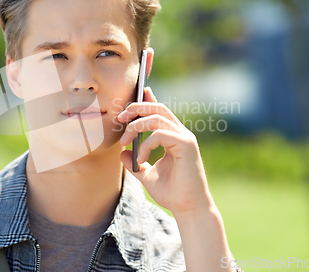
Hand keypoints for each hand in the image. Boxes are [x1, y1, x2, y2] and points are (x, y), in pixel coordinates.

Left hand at [118, 87, 213, 215]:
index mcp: (173, 136)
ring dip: (135, 127)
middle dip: (136, 108)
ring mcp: (185, 138)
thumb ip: (136, 163)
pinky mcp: (186, 145)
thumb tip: (122, 152)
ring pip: (156, 118)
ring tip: (125, 142)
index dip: (147, 99)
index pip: (160, 111)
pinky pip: (160, 134)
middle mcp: (181, 133)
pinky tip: (141, 159)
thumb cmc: (172, 193)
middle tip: (120, 118)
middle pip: (158, 108)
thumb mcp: (147, 175)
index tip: (129, 99)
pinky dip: (146, 144)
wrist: (188, 209)